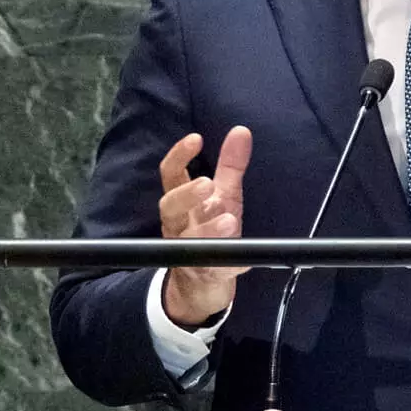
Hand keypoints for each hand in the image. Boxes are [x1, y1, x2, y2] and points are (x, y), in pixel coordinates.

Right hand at [157, 125, 252, 327]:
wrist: (204, 279)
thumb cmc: (211, 228)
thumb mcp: (223, 195)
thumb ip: (230, 165)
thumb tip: (241, 130)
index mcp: (180, 201)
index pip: (170, 174)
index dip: (178, 156)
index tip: (196, 138)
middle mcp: (177, 225)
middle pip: (169, 207)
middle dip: (186, 195)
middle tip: (207, 184)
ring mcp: (188, 252)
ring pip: (188, 242)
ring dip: (208, 231)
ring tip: (229, 221)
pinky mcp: (205, 274)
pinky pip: (214, 269)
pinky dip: (227, 264)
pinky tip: (240, 260)